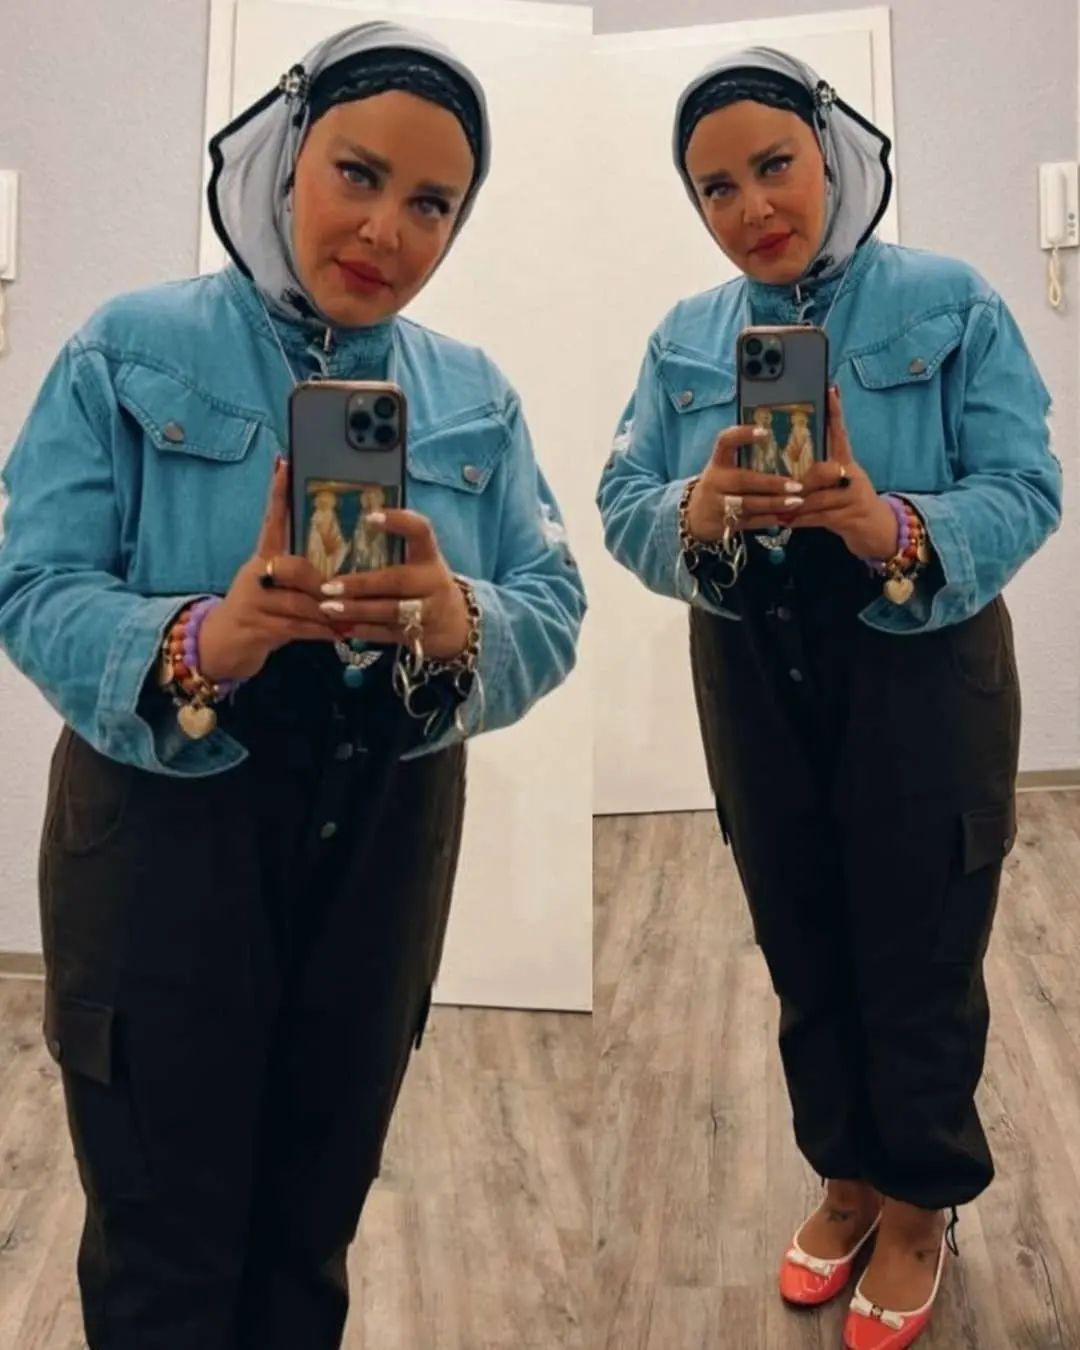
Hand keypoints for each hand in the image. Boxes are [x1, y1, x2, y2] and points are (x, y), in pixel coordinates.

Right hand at [197, 456, 334, 680]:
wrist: (220, 647)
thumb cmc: (259, 615)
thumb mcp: (278, 590)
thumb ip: (303, 577)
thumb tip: (342, 572)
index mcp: (263, 558)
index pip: (271, 519)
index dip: (278, 493)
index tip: (285, 462)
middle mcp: (256, 574)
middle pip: (292, 568)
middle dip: (321, 583)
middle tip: (344, 593)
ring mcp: (253, 601)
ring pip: (300, 602)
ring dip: (329, 612)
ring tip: (353, 617)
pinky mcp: (257, 627)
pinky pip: (298, 628)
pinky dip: (323, 632)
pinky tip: (342, 634)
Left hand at [316, 509, 468, 660]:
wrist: (458, 626)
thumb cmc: (426, 587)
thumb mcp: (421, 566)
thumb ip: (392, 555)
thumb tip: (337, 545)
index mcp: (431, 558)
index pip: (421, 531)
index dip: (399, 522)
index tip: (369, 518)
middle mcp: (433, 582)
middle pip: (398, 580)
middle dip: (362, 584)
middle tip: (329, 586)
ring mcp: (429, 612)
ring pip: (391, 611)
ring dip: (358, 610)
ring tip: (328, 608)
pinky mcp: (421, 636)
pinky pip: (389, 634)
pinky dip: (364, 631)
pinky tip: (342, 628)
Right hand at [687, 423, 807, 541]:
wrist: (692, 518)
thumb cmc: (719, 488)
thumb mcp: (723, 470)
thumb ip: (746, 463)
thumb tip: (788, 454)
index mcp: (717, 463)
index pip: (725, 442)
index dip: (743, 435)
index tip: (765, 432)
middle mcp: (715, 482)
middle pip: (743, 480)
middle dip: (771, 483)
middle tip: (796, 485)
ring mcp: (717, 505)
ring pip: (748, 504)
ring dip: (773, 504)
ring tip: (796, 502)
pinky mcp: (723, 525)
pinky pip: (749, 522)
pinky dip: (768, 520)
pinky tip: (784, 517)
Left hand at [791, 387, 898, 559]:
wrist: (877, 531)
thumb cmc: (849, 505)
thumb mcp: (836, 485)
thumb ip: (816, 474)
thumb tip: (785, 469)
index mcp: (847, 462)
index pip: (840, 432)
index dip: (835, 412)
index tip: (829, 389)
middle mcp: (852, 475)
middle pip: (823, 471)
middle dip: (799, 482)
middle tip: (779, 488)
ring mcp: (854, 497)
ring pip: (817, 497)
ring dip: (794, 505)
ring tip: (775, 508)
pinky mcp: (852, 517)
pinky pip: (819, 517)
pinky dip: (800, 520)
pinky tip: (785, 521)